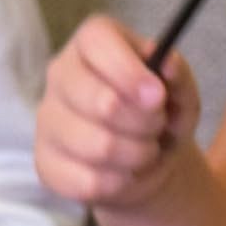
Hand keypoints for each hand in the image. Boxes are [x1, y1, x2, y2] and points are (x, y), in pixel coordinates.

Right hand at [35, 14, 200, 210]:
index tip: (157, 97)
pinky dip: (119, 183)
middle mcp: (60, 74)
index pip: (97, 42)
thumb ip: (178, 74)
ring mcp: (47, 119)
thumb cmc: (158, 112)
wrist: (143, 157)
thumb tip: (167, 63)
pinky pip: (87, 181)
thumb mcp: (180, 90)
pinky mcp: (45, 162)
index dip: (129, 72)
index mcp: (92, 42)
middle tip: (157, 126)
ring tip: (146, 151)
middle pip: (102, 102)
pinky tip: (123, 173)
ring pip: (99, 147)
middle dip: (144, 123)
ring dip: (137, 155)